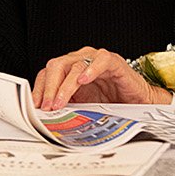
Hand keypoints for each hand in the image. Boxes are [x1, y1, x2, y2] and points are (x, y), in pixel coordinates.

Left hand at [31, 47, 171, 109]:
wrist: (139, 103)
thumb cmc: (111, 102)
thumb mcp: (81, 106)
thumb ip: (65, 105)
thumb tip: (45, 116)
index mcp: (68, 70)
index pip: (47, 74)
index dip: (40, 89)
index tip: (35, 106)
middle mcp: (80, 61)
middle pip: (56, 67)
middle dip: (49, 88)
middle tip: (47, 106)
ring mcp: (95, 59)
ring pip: (74, 65)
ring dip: (65, 86)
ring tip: (61, 101)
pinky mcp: (113, 62)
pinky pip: (100, 60)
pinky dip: (91, 69)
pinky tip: (84, 80)